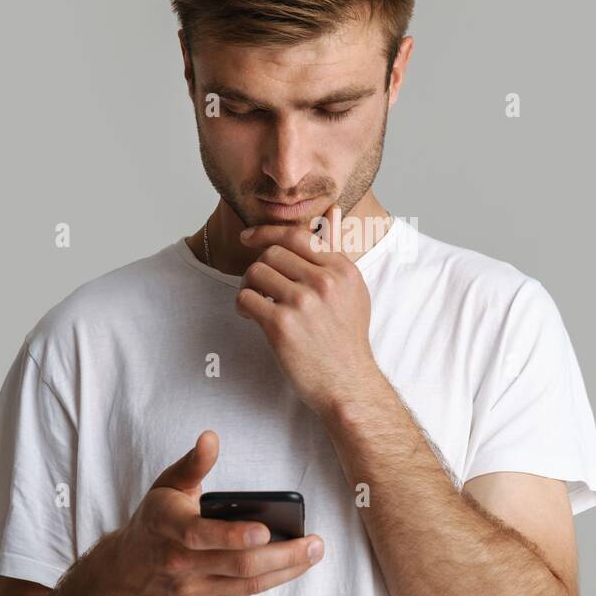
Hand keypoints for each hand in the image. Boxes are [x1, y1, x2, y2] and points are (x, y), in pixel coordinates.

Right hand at [112, 430, 324, 595]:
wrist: (124, 574)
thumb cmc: (154, 522)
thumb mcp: (166, 486)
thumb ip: (193, 464)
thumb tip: (211, 438)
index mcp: (168, 526)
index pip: (201, 535)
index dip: (233, 535)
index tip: (266, 530)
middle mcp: (178, 563)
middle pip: (237, 564)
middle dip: (282, 555)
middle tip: (315, 544)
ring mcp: (190, 589)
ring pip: (246, 583)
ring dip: (286, 570)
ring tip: (313, 553)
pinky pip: (243, 594)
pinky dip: (270, 580)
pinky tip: (291, 566)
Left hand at [235, 212, 382, 415]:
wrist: (347, 383)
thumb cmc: (347, 340)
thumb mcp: (352, 291)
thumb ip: (337, 251)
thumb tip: (332, 211)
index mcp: (342, 270)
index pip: (296, 236)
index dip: (266, 233)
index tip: (248, 238)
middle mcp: (324, 282)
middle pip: (272, 252)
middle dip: (259, 266)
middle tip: (259, 285)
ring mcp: (303, 303)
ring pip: (256, 272)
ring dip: (248, 285)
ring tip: (256, 301)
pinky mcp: (281, 325)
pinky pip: (246, 298)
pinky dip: (243, 305)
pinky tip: (250, 315)